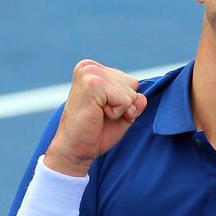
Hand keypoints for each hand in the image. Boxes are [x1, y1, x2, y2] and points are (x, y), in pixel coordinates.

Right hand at [44, 59, 146, 175]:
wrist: (75, 149)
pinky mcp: (93, 83)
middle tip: (101, 115)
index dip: (124, 103)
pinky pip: (125, 100)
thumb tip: (141, 97)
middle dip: (124, 105)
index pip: (132, 82)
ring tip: (98, 115)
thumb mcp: (122, 113)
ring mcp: (90, 73)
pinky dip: (116, 113)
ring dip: (119, 110)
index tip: (103, 111)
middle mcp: (90, 66)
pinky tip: (97, 115)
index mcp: (94, 69)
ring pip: (131, 92)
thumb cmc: (96, 132)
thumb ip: (135, 101)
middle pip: (133, 84)